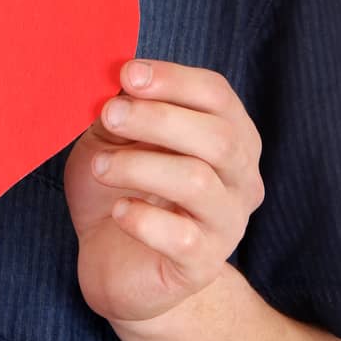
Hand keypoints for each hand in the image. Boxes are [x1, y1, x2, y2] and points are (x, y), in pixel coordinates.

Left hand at [63, 59, 264, 325]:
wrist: (115, 261)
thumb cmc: (121, 187)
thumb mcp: (116, 137)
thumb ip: (123, 107)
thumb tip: (118, 79)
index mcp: (228, 136)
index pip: (217, 95)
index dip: (174, 79)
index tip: (127, 74)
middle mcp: (240, 178)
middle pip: (218, 137)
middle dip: (158, 118)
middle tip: (109, 115)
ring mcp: (227, 224)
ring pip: (197, 182)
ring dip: (139, 165)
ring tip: (100, 166)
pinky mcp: (202, 266)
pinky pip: (181, 237)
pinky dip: (142, 218)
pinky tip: (118, 211)